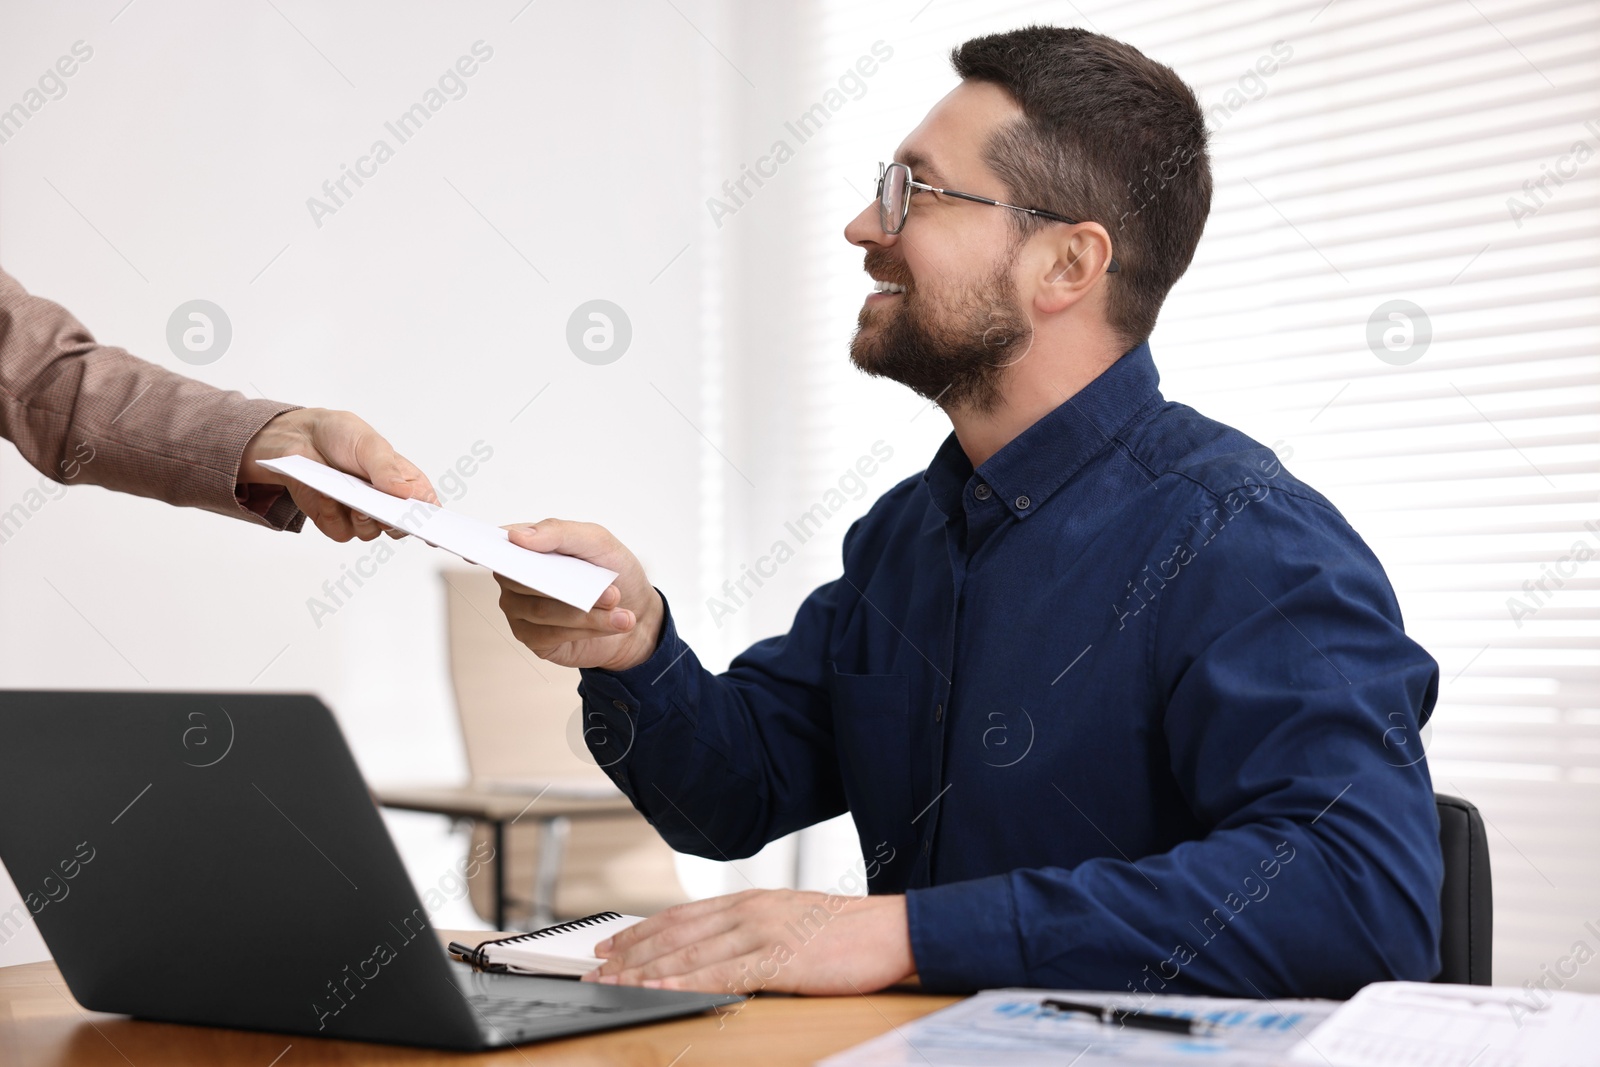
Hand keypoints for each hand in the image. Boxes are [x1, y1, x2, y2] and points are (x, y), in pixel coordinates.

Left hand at [240, 408, 437, 540]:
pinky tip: (327, 496)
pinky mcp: (334, 521)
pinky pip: (341, 532)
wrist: (298, 437)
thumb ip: (387, 468)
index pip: (424, 505)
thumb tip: (406, 493)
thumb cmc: (340, 435)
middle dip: (393, 523)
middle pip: (400, 527)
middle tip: (384, 512)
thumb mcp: (368, 443)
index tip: (430, 527)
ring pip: (370, 533)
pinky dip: (333, 516)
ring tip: (351, 500)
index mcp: (403, 480)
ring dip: (361, 519)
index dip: (430, 519)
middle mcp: (384, 501)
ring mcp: (359, 513)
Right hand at [496, 519, 663, 671]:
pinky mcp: (535, 640)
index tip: (507, 555)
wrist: (638, 611)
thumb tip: (518, 537)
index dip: (502, 550)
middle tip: (612, 592)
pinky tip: (614, 624)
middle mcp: (517, 581)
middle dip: (572, 586)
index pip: (504, 546)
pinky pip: (552, 635)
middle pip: (527, 581)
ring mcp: (521, 612)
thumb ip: (559, 533)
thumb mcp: (598, 542)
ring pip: (543, 611)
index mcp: (527, 549)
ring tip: (620, 611)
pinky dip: (588, 629)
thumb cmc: (614, 573)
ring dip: (588, 613)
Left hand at [583, 889, 914, 995]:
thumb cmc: (849, 932)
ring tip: (612, 985)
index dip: (641, 931)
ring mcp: (762, 933)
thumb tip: (721, 950)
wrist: (894, 929)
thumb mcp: (792, 921)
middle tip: (595, 970)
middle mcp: (749, 911)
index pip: (682, 915)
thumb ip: (755, 930)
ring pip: (689, 954)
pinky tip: (660, 991)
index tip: (612, 945)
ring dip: (644, 971)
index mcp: (751, 901)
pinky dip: (684, 983)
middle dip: (630, 953)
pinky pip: (721, 975)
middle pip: (675, 933)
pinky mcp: (779, 960)